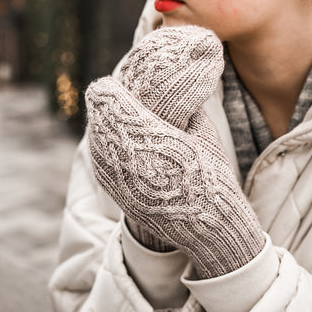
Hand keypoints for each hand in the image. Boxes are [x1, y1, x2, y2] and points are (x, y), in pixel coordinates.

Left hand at [86, 71, 263, 278]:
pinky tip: (104, 139)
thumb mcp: (206, 135)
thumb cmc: (212, 176)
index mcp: (157, 140)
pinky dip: (101, 149)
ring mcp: (124, 181)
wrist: (208, 226)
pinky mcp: (120, 196)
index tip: (106, 85)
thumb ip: (188, 111)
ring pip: (99, 145)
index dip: (109, 95)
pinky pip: (101, 166)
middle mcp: (134, 160)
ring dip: (100, 127)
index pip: (119, 110)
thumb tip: (176, 91)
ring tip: (102, 113)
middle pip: (104, 125)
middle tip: (101, 95)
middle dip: (103, 108)